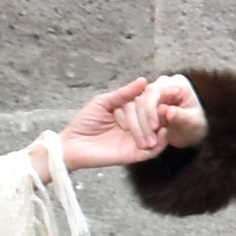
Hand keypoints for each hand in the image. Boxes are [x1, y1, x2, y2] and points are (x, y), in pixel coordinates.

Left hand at [48, 74, 187, 172]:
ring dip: (160, 128)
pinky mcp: (135, 155)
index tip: (161, 94)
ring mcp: (137, 141)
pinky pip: (154, 151)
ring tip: (159, 122)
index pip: (147, 105)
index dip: (154, 101)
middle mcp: (136, 126)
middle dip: (155, 115)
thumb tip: (143, 80)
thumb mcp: (104, 102)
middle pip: (153, 119)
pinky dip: (162, 143)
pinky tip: (162, 133)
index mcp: (129, 113)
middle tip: (160, 111)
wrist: (73, 143)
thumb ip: (123, 93)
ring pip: (156, 134)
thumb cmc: (85, 121)